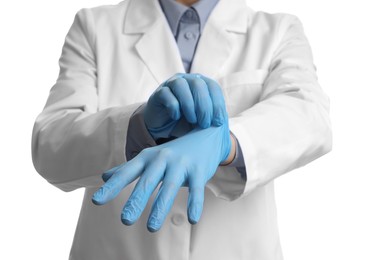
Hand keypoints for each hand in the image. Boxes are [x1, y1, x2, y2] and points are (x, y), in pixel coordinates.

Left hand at [92, 124, 230, 231]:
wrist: (206, 135)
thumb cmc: (174, 151)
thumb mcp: (150, 156)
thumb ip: (128, 168)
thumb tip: (104, 176)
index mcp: (147, 157)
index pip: (127, 173)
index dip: (112, 187)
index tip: (96, 201)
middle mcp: (162, 158)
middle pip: (147, 182)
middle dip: (136, 201)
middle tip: (125, 220)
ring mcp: (181, 163)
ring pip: (169, 187)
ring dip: (160, 208)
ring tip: (151, 227)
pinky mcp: (199, 170)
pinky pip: (196, 189)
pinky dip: (195, 204)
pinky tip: (192, 220)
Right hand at [143, 73, 226, 139]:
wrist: (163, 124)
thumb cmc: (185, 120)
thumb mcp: (201, 120)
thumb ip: (210, 117)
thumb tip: (220, 122)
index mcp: (201, 83)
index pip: (213, 87)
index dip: (217, 104)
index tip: (218, 121)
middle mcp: (187, 79)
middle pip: (198, 84)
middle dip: (204, 106)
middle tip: (205, 123)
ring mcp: (171, 84)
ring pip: (181, 86)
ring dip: (189, 104)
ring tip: (192, 120)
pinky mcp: (159, 92)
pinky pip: (166, 94)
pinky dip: (173, 106)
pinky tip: (176, 116)